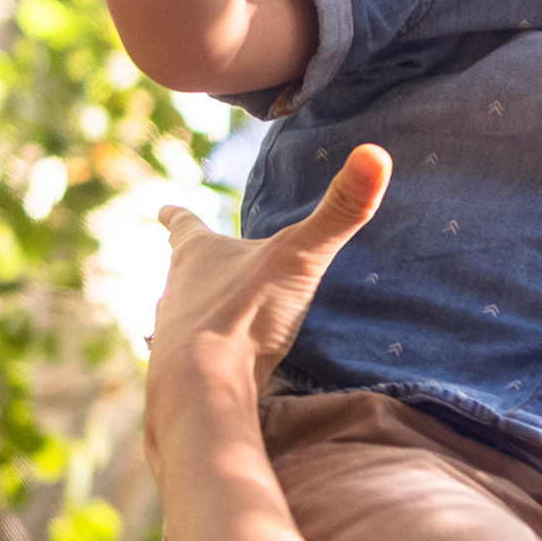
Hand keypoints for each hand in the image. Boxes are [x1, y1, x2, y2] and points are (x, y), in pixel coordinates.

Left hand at [144, 146, 390, 472]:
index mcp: (198, 255)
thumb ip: (341, 212)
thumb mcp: (302, 257)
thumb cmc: (245, 314)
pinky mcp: (182, 375)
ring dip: (198, 313)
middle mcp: (177, 291)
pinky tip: (219, 369)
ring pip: (182, 316)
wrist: (204, 387)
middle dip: (192, 268)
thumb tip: (377, 153)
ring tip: (213, 317)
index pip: (185, 225)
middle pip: (181, 272)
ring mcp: (174, 335)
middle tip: (194, 262)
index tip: (164, 206)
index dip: (179, 215)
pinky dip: (206, 358)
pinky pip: (195, 360)